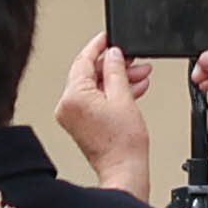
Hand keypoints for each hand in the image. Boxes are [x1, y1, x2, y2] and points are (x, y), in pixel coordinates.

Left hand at [52, 40, 152, 196]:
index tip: (108, 37)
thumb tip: (113, 54)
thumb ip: (116, 70)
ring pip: (95, 86)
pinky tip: (132, 88)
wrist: (125, 170)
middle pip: (89, 73)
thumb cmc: (123, 144)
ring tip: (139, 75)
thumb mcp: (123, 97)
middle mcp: (68, 105)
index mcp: (73, 96)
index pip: (83, 60)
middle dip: (114, 65)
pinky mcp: (81, 123)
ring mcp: (73, 116)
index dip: (99, 46)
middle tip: (132, 59)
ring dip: (117, 79)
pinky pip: (95, 100)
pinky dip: (112, 94)